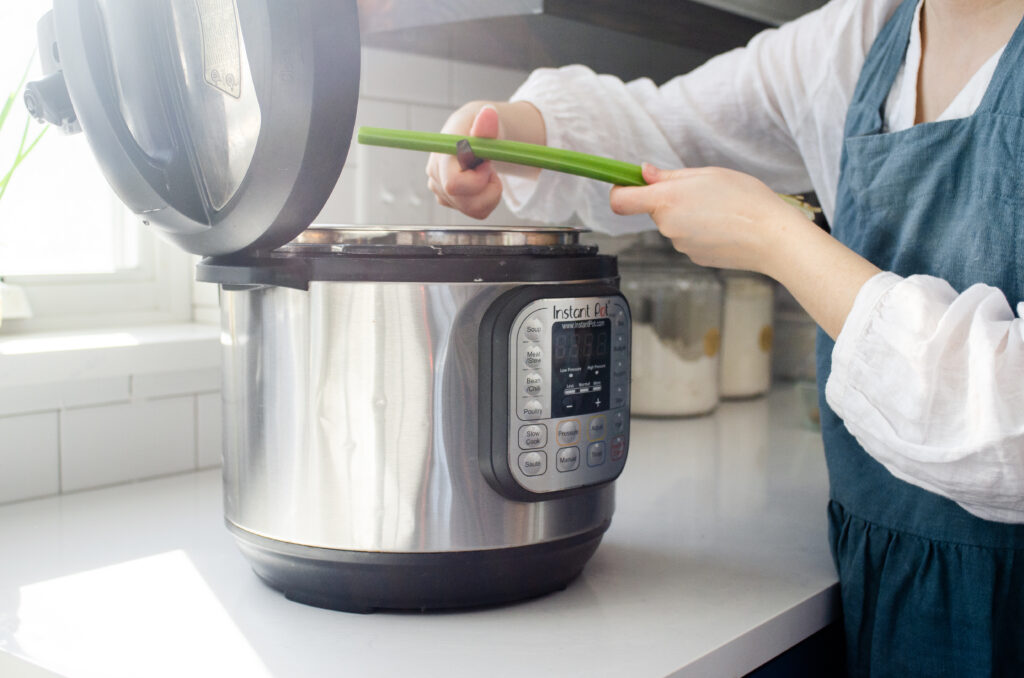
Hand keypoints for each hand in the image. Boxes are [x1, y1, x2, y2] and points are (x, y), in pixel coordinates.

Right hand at [426, 102, 503, 218]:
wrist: (474, 135)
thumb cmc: (479, 128)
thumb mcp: (485, 124)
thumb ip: (486, 125)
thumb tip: (488, 113)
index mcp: (442, 157)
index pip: (454, 184)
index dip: (476, 180)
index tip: (487, 164)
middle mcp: (436, 176)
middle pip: (467, 203)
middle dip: (487, 189)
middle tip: (490, 167)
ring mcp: (441, 191)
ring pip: (474, 210)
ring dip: (489, 194)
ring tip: (487, 172)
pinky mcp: (449, 201)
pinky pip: (476, 212)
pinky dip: (486, 200)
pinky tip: (482, 182)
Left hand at [609, 164, 807, 275]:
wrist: (773, 238)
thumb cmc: (746, 200)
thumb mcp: (708, 175)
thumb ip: (670, 176)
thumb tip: (644, 173)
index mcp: (666, 201)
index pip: (620, 201)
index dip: (619, 190)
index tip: (627, 183)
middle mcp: (667, 226)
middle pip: (653, 210)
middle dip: (670, 199)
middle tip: (701, 190)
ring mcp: (680, 245)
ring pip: (673, 223)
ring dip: (688, 214)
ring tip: (720, 208)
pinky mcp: (694, 257)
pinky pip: (688, 237)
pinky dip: (700, 230)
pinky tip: (724, 225)